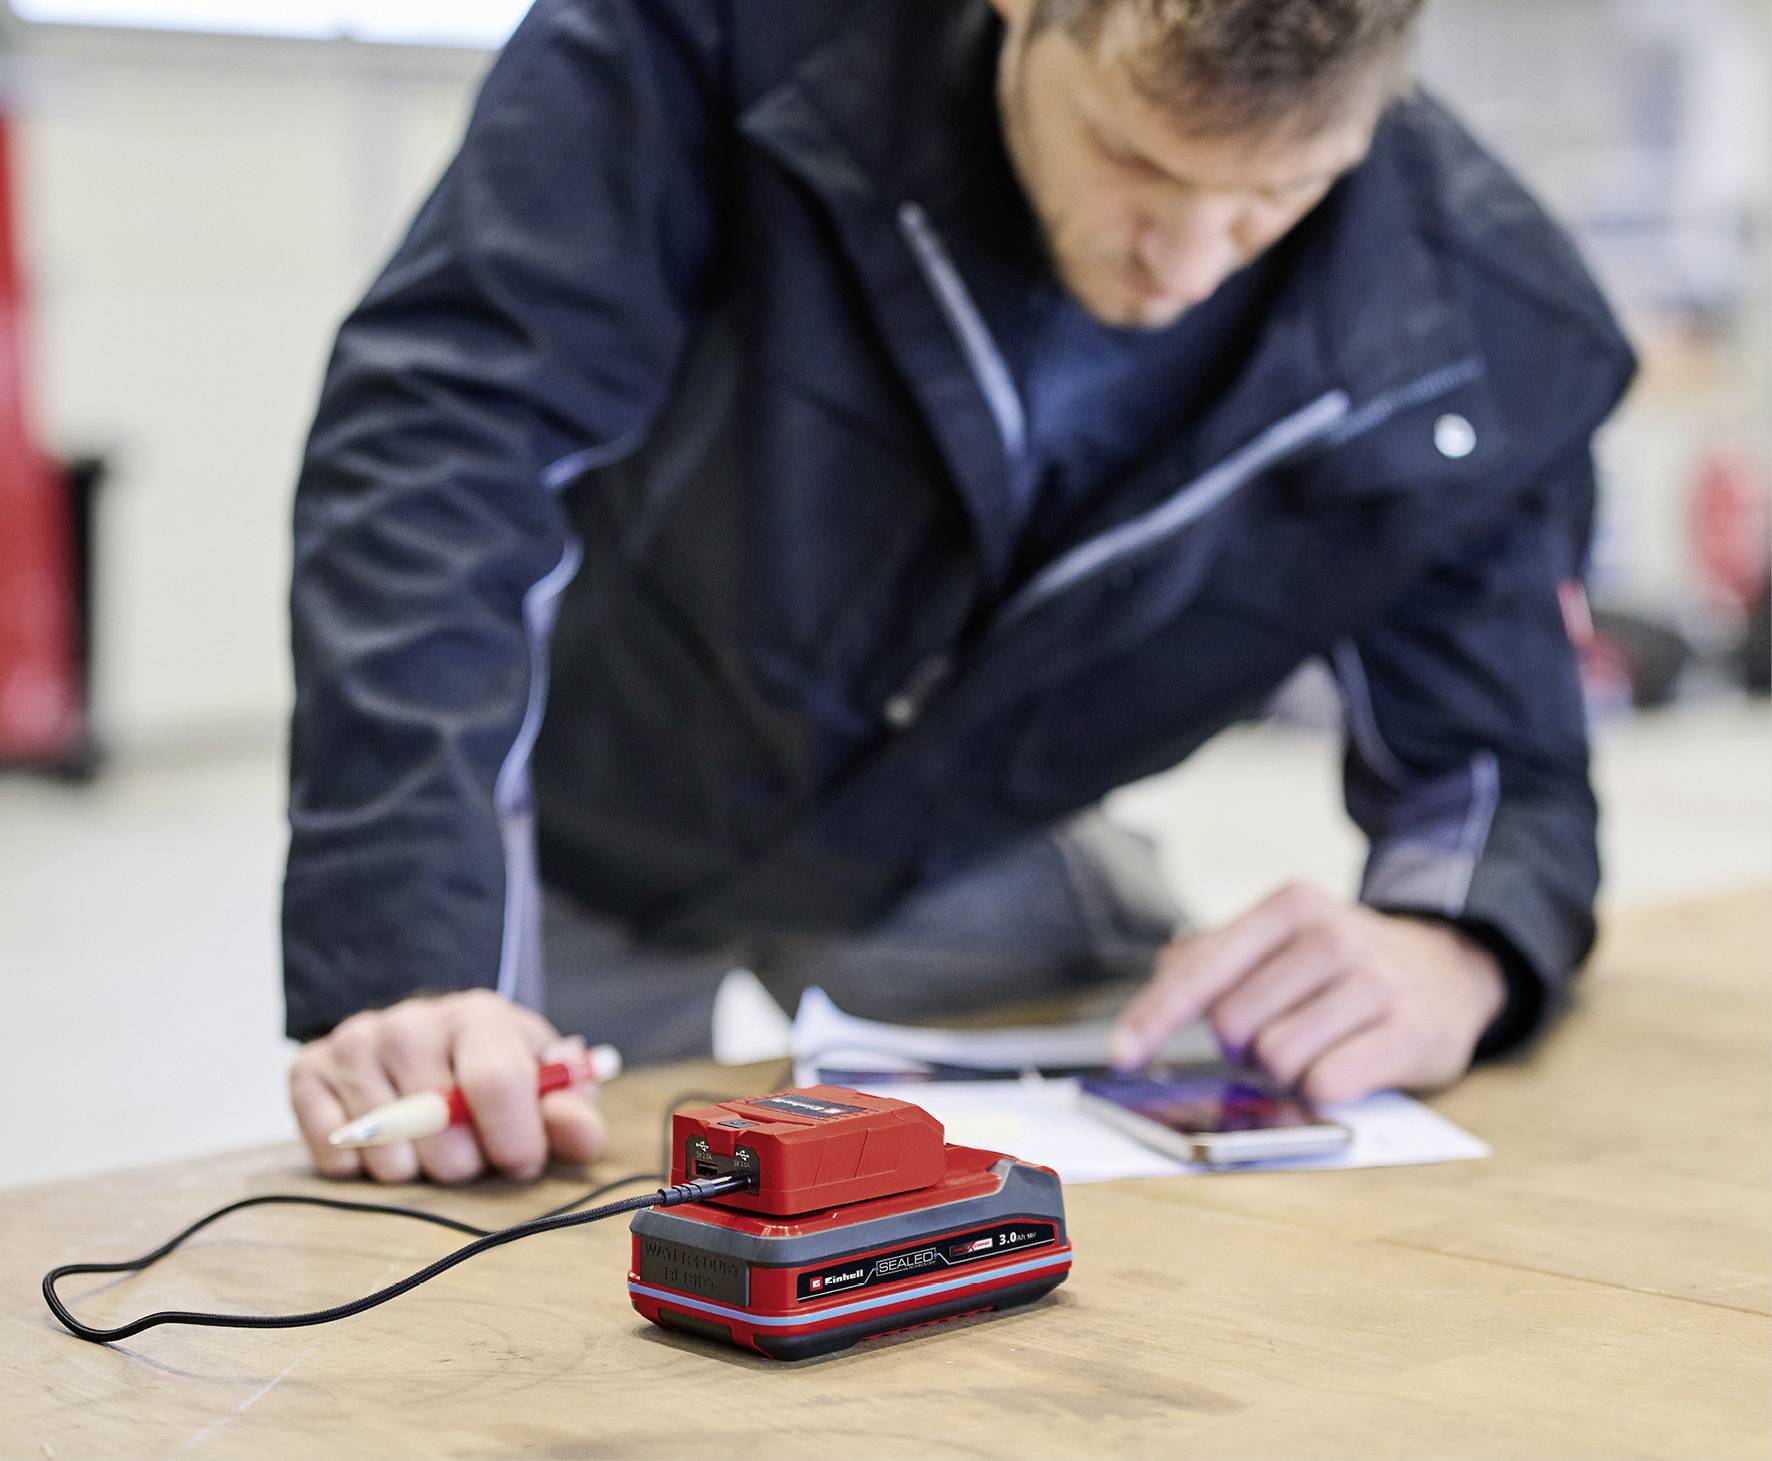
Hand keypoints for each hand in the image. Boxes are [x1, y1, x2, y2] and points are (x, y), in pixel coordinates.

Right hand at [288, 989, 607, 1182]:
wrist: (424, 1040)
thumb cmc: (491, 1067)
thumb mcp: (540, 1082)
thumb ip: (568, 1112)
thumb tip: (584, 1138)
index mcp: (478, 1015)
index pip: (495, 1081)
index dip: (513, 1138)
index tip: (521, 1162)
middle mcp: (411, 1021)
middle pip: (438, 1126)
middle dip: (464, 1162)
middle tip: (469, 1152)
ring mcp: (355, 1043)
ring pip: (387, 1149)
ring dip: (414, 1169)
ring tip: (427, 1144)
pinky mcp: (307, 1070)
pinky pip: (334, 1153)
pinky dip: (360, 1169)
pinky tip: (382, 1142)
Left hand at [1109, 881, 1506, 1103]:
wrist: (1449, 969)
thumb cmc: (1344, 964)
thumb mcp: (1283, 940)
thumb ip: (1216, 954)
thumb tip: (1163, 979)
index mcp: (1290, 906)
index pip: (1202, 968)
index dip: (1155, 1015)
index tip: (1123, 1054)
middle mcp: (1332, 934)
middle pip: (1235, 1024)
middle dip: (1244, 1044)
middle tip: (1278, 1032)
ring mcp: (1375, 981)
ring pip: (1278, 1058)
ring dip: (1286, 1068)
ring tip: (1317, 1045)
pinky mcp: (1412, 1031)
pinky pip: (1328, 1085)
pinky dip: (1322, 1089)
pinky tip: (1345, 1065)